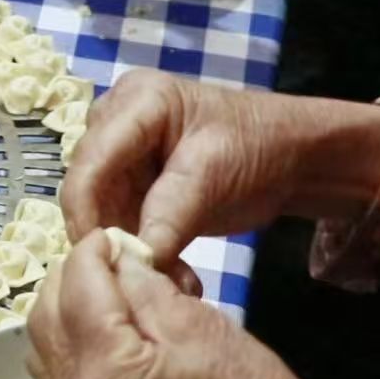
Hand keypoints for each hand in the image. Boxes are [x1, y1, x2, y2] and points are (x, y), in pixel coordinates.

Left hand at [25, 230, 331, 378]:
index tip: (116, 235)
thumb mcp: (194, 320)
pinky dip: (68, 338)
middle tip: (116, 260)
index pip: (76, 285)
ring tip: (108, 291)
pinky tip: (101, 326)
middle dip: (76, 276)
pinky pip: (54, 368)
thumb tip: (112, 253)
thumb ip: (140, 282)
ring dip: (66, 306)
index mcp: (105, 372)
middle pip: (47, 311)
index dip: (94, 249)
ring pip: (43, 339)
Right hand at [63, 69, 379, 265]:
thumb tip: (132, 261)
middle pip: (87, 183)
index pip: (90, 160)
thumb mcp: (214, 177)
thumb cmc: (259, 149)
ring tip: (170, 277)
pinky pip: (119, 219)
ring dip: (126, 247)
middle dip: (108, 233)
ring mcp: (122, 151)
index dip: (84, 211)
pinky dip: (140, 248)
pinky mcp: (131, 181)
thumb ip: (168, 216)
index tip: (98, 260)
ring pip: (99, 208)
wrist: (295, 157)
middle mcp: (116, 121)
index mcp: (136, 101)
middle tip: (139, 277)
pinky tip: (170, 269)